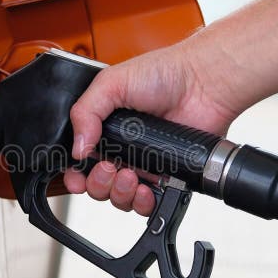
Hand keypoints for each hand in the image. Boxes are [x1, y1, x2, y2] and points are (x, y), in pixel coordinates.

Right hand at [64, 31, 241, 214]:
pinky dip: (142, 204)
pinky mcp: (166, 176)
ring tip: (129, 175)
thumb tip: (77, 148)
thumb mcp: (111, 83)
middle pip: (97, 185)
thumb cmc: (163, 74)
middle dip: (97, 183)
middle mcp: (122, 150)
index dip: (75, 174)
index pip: (80, 161)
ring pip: (120, 197)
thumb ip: (85, 112)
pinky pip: (149, 204)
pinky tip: (145, 189)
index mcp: (105, 129)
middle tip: (109, 168)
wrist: (202, 83)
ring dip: (119, 193)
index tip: (76, 175)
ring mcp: (144, 165)